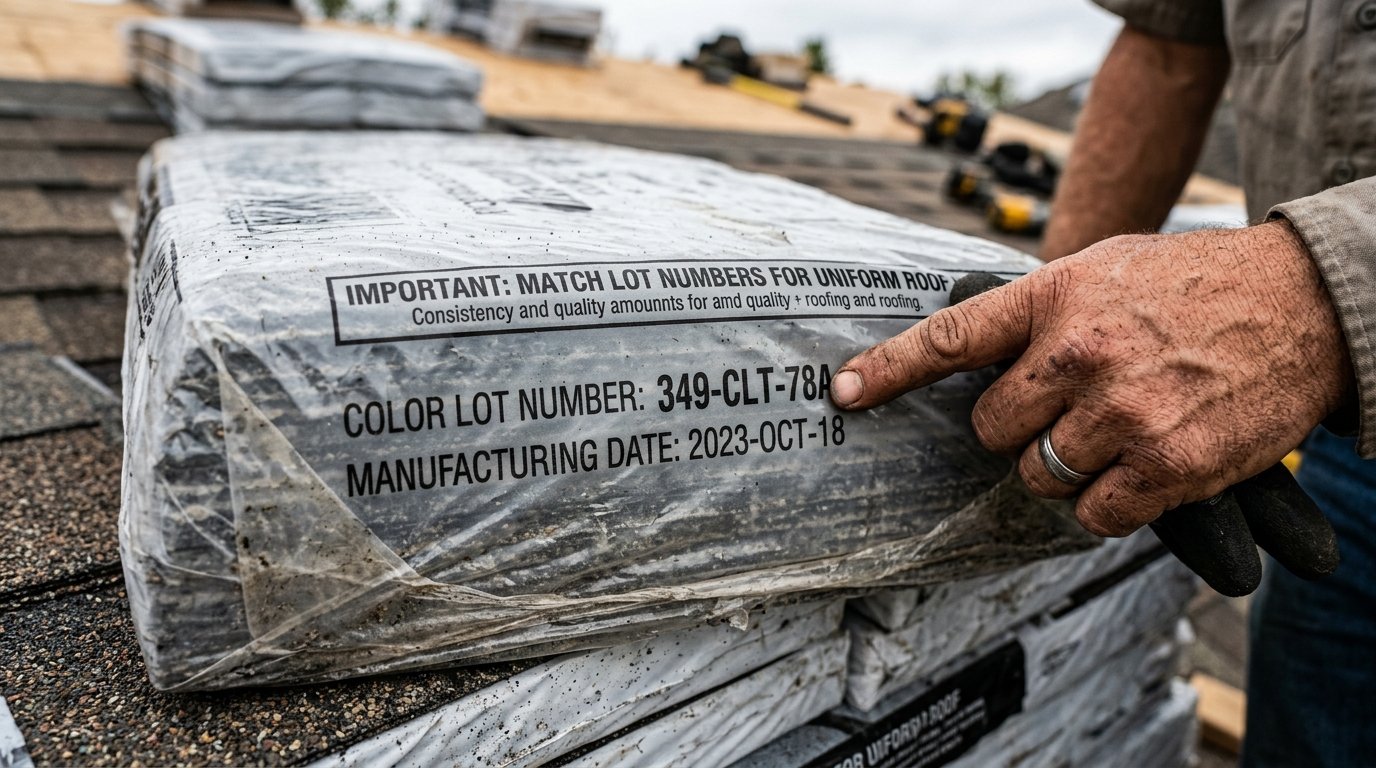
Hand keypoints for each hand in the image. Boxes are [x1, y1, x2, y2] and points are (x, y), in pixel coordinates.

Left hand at [831, 220, 1353, 536]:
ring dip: (1062, 466)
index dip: (888, 369)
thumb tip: (975, 357)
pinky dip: (1104, 502)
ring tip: (1112, 430)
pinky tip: (1135, 466)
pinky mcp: (1165, 465)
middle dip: (1017, 428)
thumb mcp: (1103, 270)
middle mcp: (1079, 354)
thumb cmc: (1194, 287)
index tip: (843, 391)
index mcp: (1055, 299)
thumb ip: (1037, 311)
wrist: (1302, 305)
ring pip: (1037, 476)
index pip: (951, 339)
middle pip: (991, 429)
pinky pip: (1092, 513)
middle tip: (1065, 407)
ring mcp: (1121, 413)